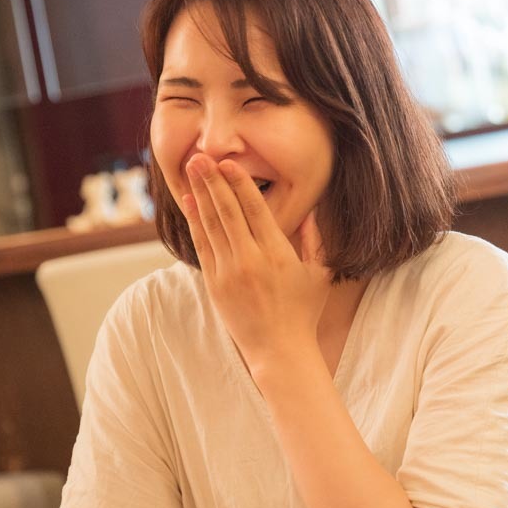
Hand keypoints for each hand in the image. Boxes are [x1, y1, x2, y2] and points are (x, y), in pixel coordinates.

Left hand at [181, 154, 330, 376]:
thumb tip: (309, 211)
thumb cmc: (304, 312)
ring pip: (211, 225)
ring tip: (191, 169)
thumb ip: (313, 239)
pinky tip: (189, 202)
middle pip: (227, 211)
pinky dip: (194, 222)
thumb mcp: (318, 273)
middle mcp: (251, 260)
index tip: (229, 162)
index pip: (254, 210)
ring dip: (200, 194)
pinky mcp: (215, 284)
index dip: (240, 183)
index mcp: (278, 254)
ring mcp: (229, 272)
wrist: (280, 351)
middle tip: (201, 156)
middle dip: (213, 181)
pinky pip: (202, 246)